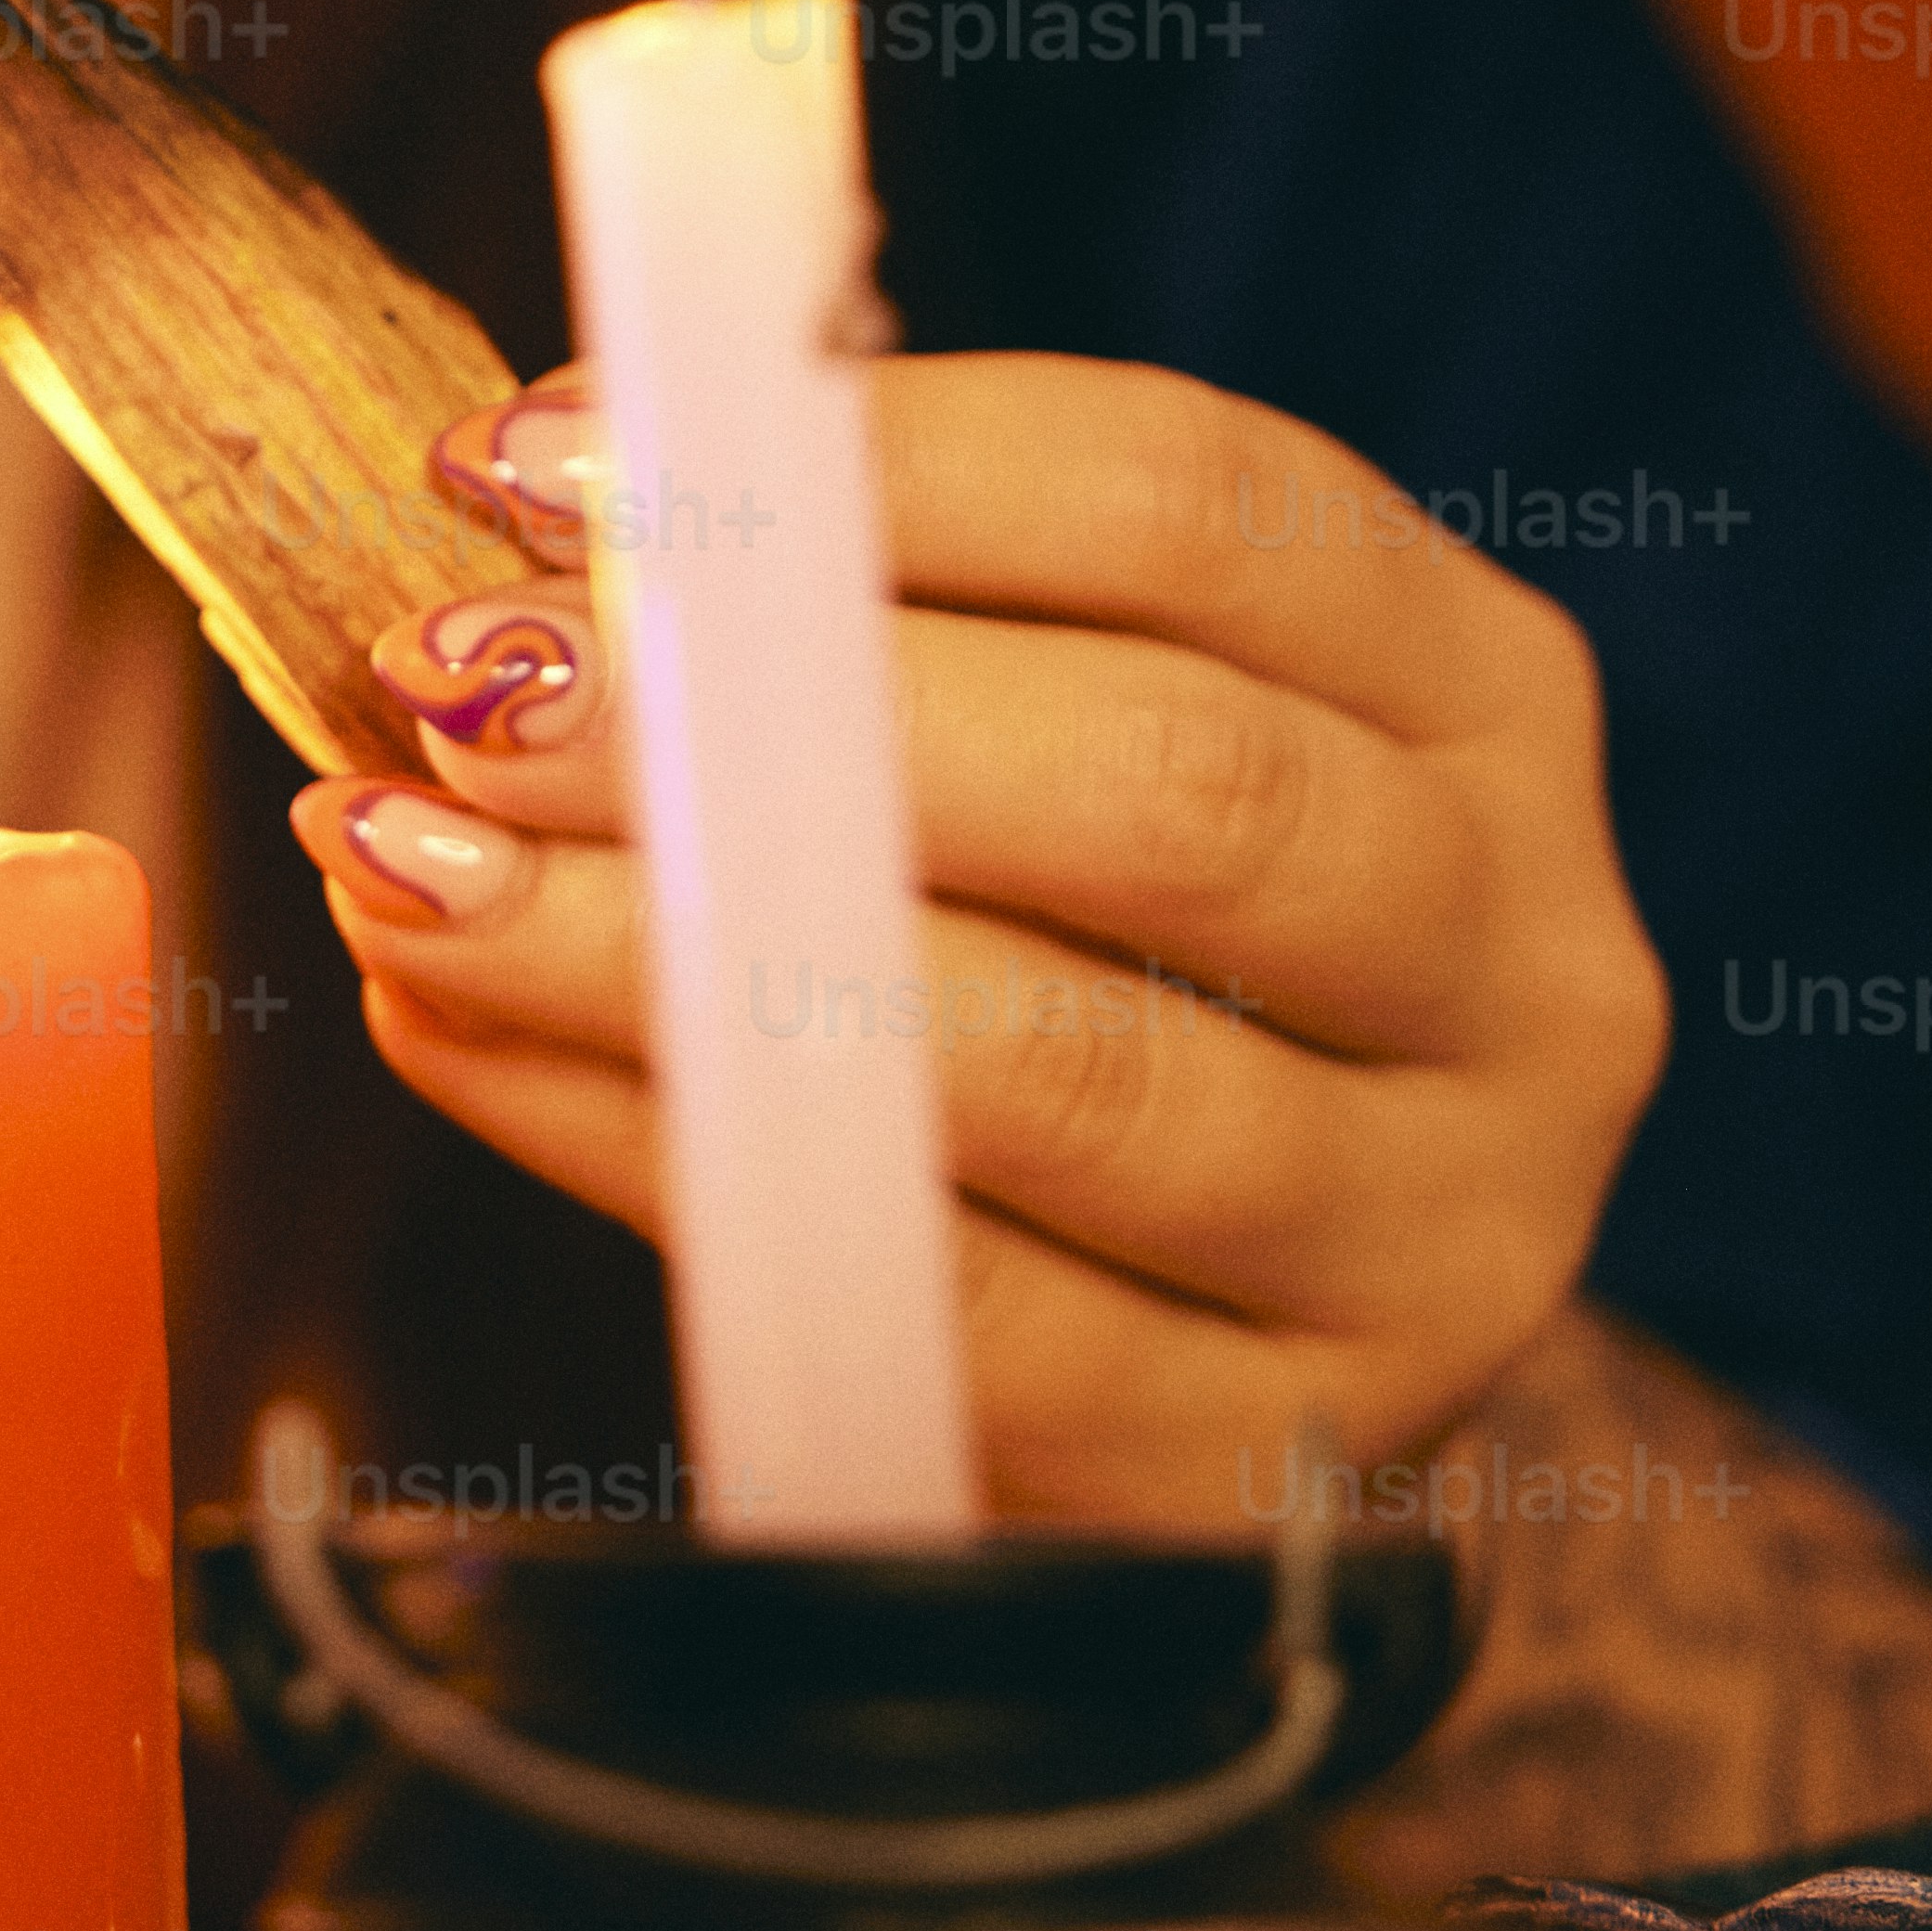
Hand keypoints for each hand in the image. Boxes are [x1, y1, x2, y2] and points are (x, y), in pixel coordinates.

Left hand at [296, 352, 1671, 1539]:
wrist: (1235, 1335)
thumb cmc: (1102, 954)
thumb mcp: (1065, 723)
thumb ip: (861, 606)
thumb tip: (529, 502)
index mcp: (1480, 698)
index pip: (1194, 506)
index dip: (866, 457)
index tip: (547, 454)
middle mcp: (1523, 964)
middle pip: (1170, 787)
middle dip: (772, 714)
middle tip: (462, 675)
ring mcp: (1434, 1243)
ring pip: (1058, 1069)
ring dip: (673, 951)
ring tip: (408, 865)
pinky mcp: (1271, 1476)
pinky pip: (949, 1318)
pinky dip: (664, 1160)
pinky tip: (469, 1042)